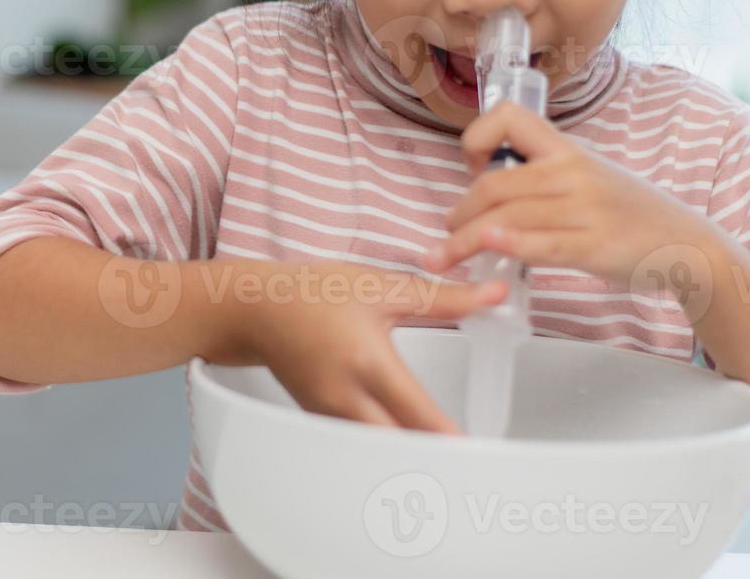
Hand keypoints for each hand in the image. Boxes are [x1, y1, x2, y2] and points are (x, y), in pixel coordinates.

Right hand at [235, 260, 508, 433]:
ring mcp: (333, 416)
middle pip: (401, 450)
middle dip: (435, 459)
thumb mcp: (381, 287)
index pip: (420, 416)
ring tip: (445, 458)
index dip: (453, 440)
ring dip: (411, 457)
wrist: (257, 309)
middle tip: (470, 462)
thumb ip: (442, 297)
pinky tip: (408, 444)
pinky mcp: (324, 422)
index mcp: (368, 364)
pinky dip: (387, 449)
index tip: (480, 453)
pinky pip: (361, 446)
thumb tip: (491, 296)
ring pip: (380, 453)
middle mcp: (348, 399)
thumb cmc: (313, 294)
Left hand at [428, 100, 719, 287]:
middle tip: (447, 231)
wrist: (688, 245)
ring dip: (464, 240)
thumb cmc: (630, 212)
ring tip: (445, 256)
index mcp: (567, 148)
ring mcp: (584, 208)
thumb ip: (544, 172)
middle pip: (494, 184)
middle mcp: (572, 171)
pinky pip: (542, 243)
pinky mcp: (593, 245)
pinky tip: (490, 248)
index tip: (474, 169)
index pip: (508, 117)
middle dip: (459, 211)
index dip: (477, 138)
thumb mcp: (588, 174)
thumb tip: (491, 179)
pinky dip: (510, 244)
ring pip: (507, 217)